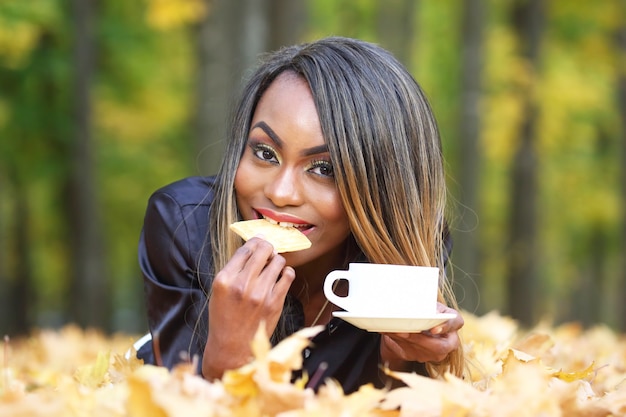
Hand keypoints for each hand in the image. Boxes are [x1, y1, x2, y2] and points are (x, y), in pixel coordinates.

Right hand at [202, 237, 294, 378]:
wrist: (232, 347)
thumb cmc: (224, 317)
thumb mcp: (219, 290)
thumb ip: (234, 269)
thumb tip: (254, 247)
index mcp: (224, 280)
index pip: (245, 249)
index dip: (254, 242)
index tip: (259, 241)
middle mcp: (242, 285)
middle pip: (263, 250)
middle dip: (267, 247)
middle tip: (267, 252)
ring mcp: (260, 294)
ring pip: (278, 261)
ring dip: (276, 260)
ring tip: (272, 267)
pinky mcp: (275, 303)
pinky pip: (288, 275)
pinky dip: (285, 272)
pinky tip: (280, 277)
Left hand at [380, 303, 463, 367]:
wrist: (412, 324)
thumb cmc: (424, 310)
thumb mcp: (428, 304)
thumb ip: (427, 306)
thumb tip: (420, 306)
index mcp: (453, 322)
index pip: (456, 323)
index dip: (446, 326)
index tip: (433, 329)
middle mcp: (448, 341)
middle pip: (439, 346)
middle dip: (419, 339)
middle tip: (404, 332)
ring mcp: (436, 352)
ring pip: (422, 351)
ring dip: (405, 340)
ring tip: (392, 330)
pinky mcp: (421, 356)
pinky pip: (409, 350)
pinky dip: (397, 341)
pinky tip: (388, 332)